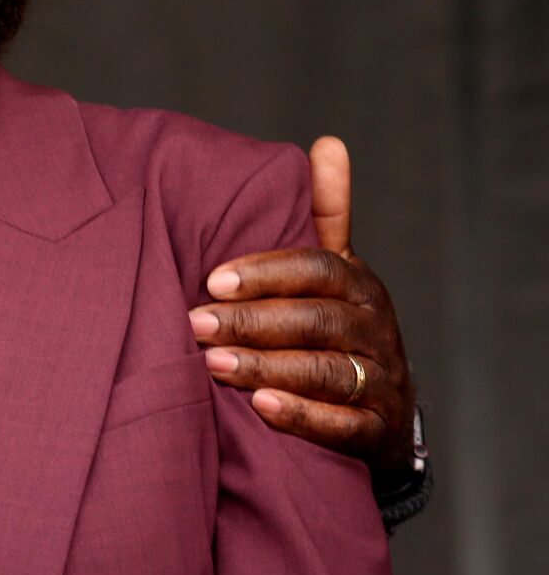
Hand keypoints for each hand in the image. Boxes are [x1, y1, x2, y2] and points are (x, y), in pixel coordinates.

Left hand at [191, 136, 417, 482]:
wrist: (381, 409)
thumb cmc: (335, 324)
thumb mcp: (334, 269)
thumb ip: (325, 213)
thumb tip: (327, 144)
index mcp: (358, 284)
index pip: (317, 268)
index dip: (266, 272)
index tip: (211, 278)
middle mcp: (374, 329)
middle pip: (314, 321)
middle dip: (251, 323)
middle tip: (193, 324)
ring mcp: (379, 380)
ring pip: (325, 372)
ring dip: (266, 368)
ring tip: (212, 366)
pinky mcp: (374, 430)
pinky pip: (342, 425)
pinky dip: (302, 417)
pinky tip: (260, 408)